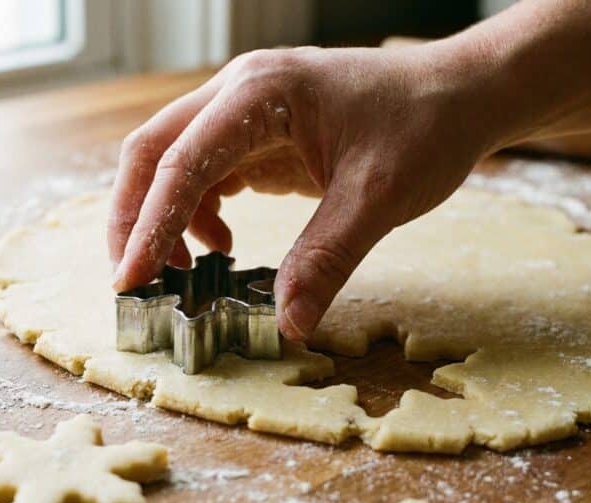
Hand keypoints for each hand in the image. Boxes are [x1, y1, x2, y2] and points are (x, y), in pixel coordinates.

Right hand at [108, 45, 502, 340]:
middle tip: (135, 281)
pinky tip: (222, 244)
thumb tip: (289, 324)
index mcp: (259, 92)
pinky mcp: (257, 129)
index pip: (180, 161)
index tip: (130, 281)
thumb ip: (327, 259)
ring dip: (162, 217)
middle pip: (153, 151)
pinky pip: (205, 169)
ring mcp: (245, 107)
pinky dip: (196, 211)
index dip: (148, 225)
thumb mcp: (378, 198)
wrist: (461, 94)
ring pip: (172, 161)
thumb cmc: (425, 127)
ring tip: (185, 272)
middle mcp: (239, 90)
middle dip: (135, 218)